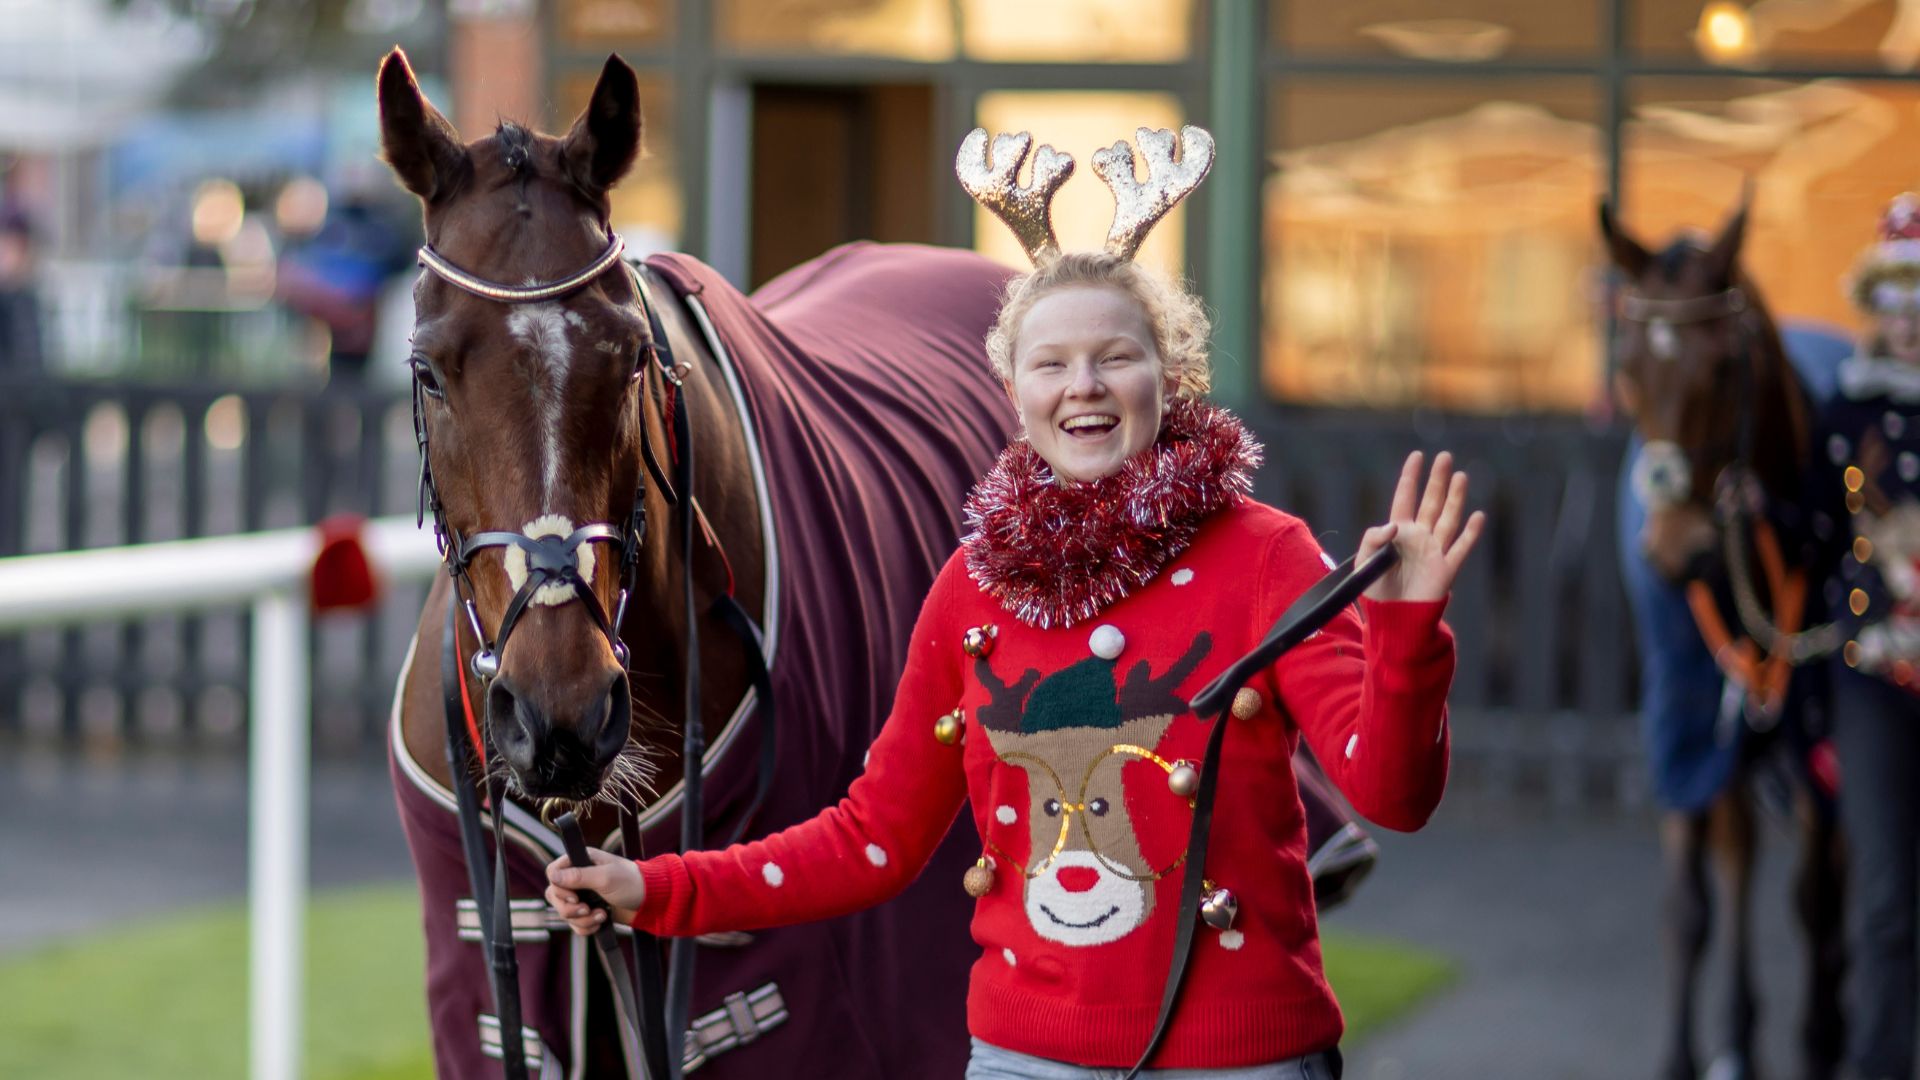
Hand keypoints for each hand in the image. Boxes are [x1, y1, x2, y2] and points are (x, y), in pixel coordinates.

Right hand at [545, 848, 642, 934]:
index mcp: (581, 861)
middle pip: (554, 896)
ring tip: (601, 915)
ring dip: (581, 919)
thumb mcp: (605, 877)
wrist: (650, 902)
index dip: (559, 887)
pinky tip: (602, 921)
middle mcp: (578, 877)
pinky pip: (575, 924)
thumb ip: (578, 876)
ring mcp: (582, 895)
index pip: (552, 872)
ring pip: (564, 913)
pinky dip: (586, 927)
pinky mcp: (588, 911)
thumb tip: (553, 875)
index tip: (574, 896)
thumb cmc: (631, 882)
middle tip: (586, 909)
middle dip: (569, 908)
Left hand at [1358, 451, 1485, 601]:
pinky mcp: (1446, 568)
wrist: (1393, 618)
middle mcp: (1419, 537)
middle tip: (1445, 457)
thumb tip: (1394, 524)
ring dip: (1455, 498)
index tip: (1417, 456)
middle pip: (1431, 502)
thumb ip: (1373, 539)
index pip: (1405, 498)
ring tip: (1460, 476)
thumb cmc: (1376, 590)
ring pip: (1448, 518)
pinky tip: (1478, 516)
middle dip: (1437, 480)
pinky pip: (1461, 548)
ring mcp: (1434, 551)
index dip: (1410, 477)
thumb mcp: (1364, 562)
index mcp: (1398, 533)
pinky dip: (1471, 533)